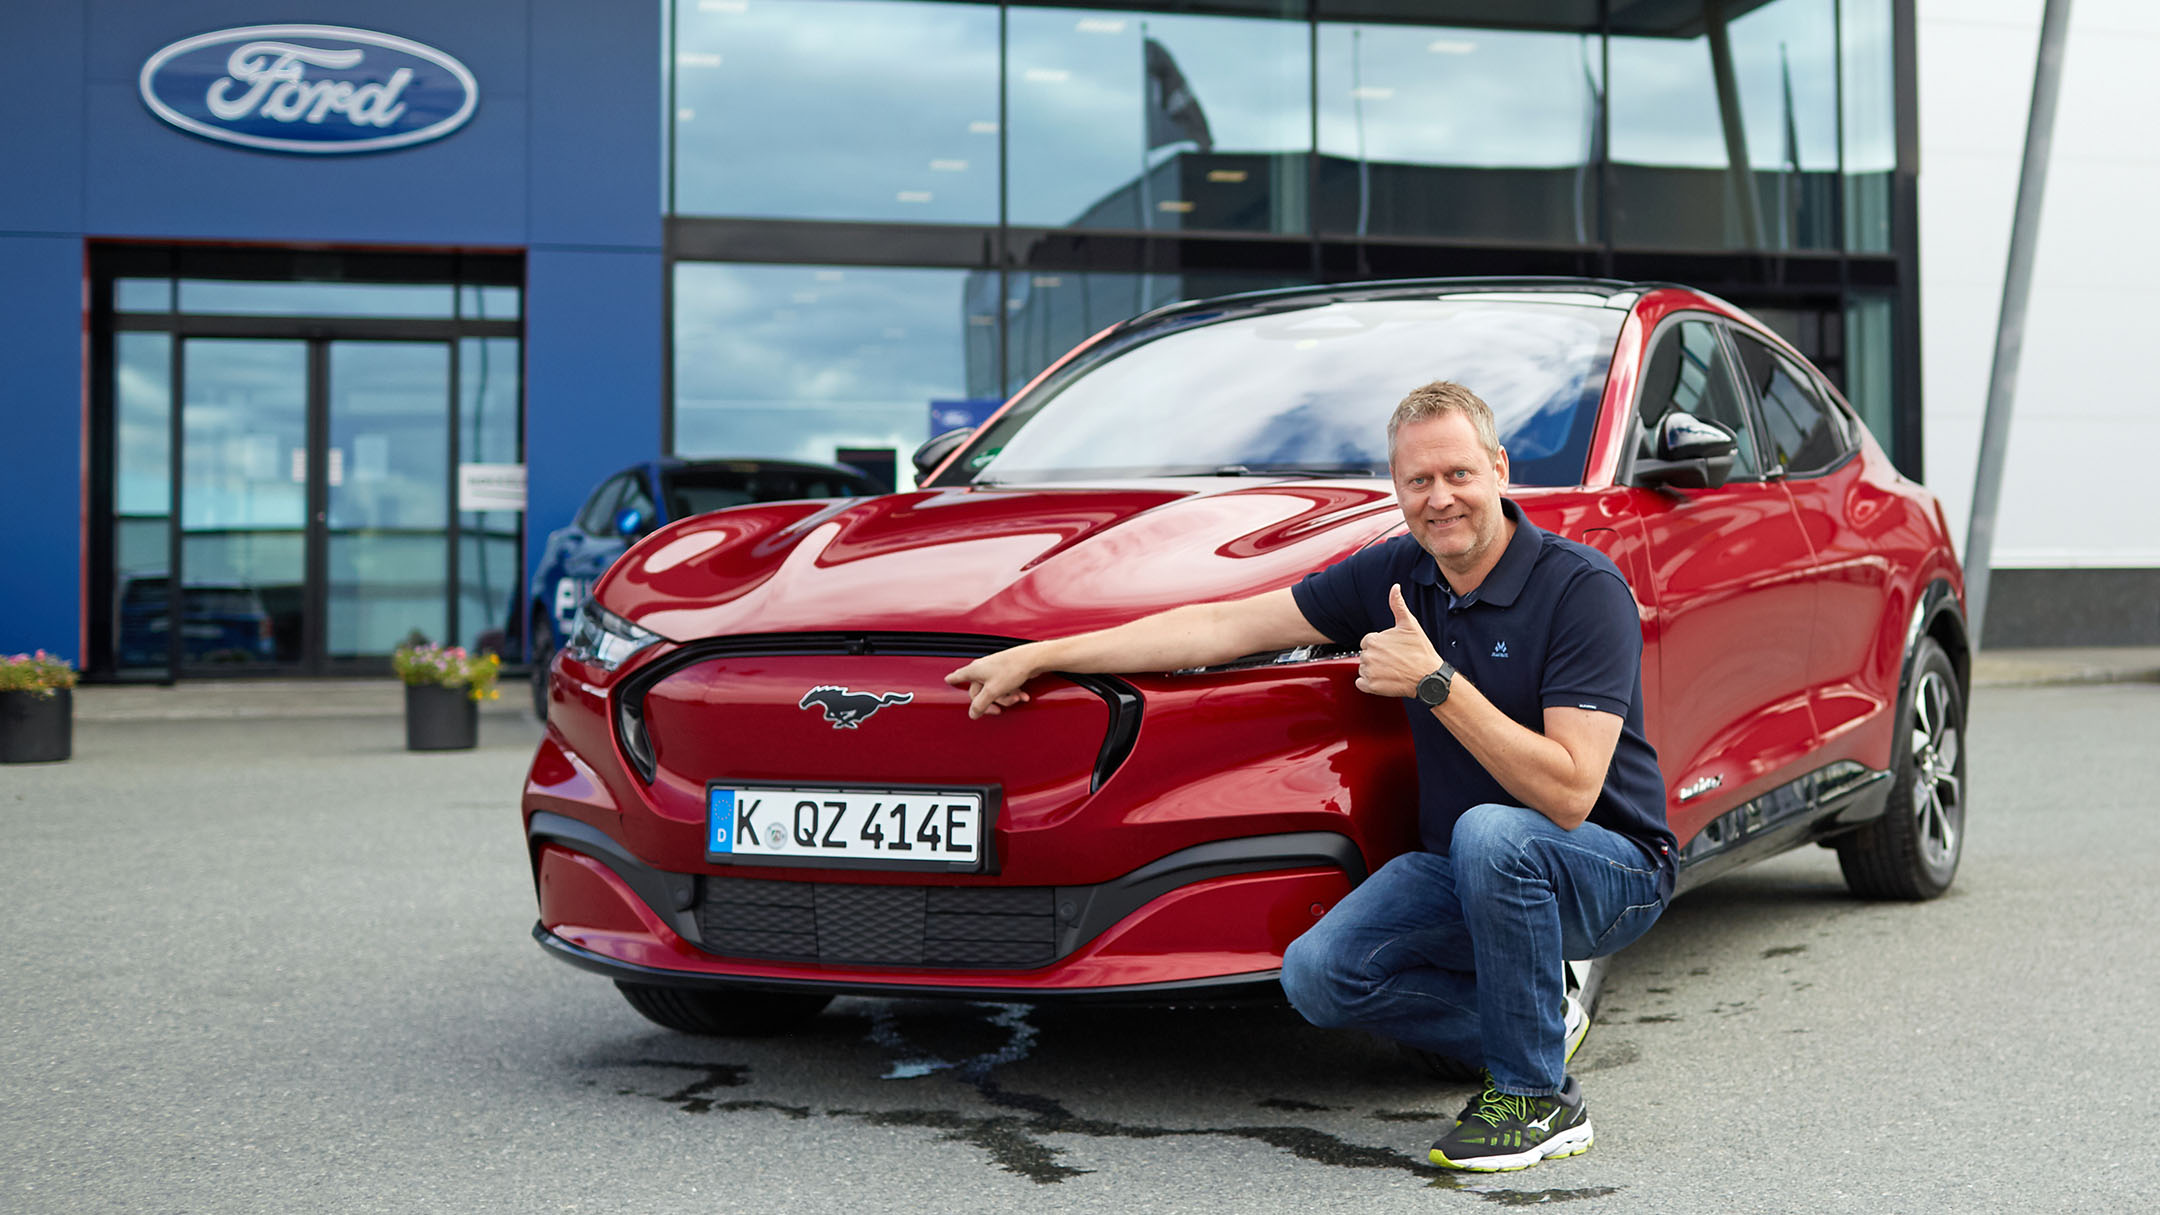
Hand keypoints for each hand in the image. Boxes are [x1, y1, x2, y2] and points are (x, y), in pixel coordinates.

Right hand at [945, 647, 1037, 718]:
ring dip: (1007, 698)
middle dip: (993, 702)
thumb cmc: (1011, 669)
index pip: (958, 676)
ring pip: (994, 691)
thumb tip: (972, 714)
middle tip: (1001, 709)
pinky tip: (1023, 696)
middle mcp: (983, 669)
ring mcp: (994, 670)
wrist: (1032, 659)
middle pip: (980, 692)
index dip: (953, 679)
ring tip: (1017, 698)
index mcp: (974, 671)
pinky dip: (1014, 692)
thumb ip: (981, 704)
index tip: (947, 680)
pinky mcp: (1006, 671)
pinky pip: (1005, 687)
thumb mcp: (993, 691)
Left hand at [1355, 583, 1441, 698]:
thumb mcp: (1410, 624)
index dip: (1381, 646)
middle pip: (1365, 655)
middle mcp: (1367, 655)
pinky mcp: (1371, 686)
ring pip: (1363, 669)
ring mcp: (1369, 672)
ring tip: (1392, 670)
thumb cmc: (1421, 651)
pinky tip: (1384, 679)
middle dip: (1377, 657)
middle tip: (1395, 660)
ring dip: (1374, 670)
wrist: (1429, 677)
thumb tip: (1395, 587)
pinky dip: (1369, 683)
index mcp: (1373, 640)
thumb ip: (1398, 605)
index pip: (1368, 642)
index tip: (1393, 650)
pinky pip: (1361, 684)